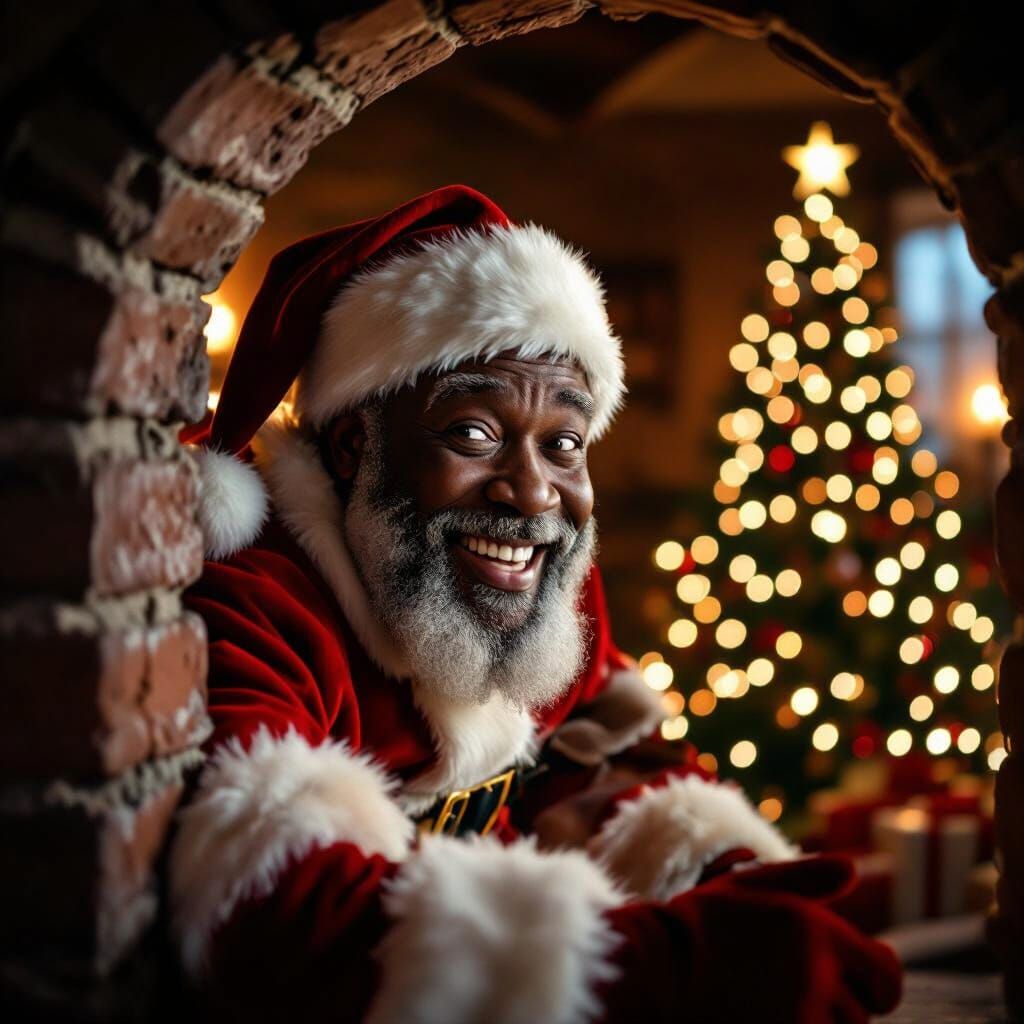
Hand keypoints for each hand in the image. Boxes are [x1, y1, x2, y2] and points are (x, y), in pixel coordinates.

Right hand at [600, 855, 901, 1022]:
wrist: (649, 971)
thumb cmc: (697, 924)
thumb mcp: (749, 885)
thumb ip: (805, 877)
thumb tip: (853, 869)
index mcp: (817, 932)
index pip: (886, 977)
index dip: (873, 982)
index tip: (848, 984)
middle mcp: (818, 978)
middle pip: (861, 1016)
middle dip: (834, 1006)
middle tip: (785, 991)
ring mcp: (801, 1017)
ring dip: (812, 1022)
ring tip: (767, 1004)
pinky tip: (759, 1016)